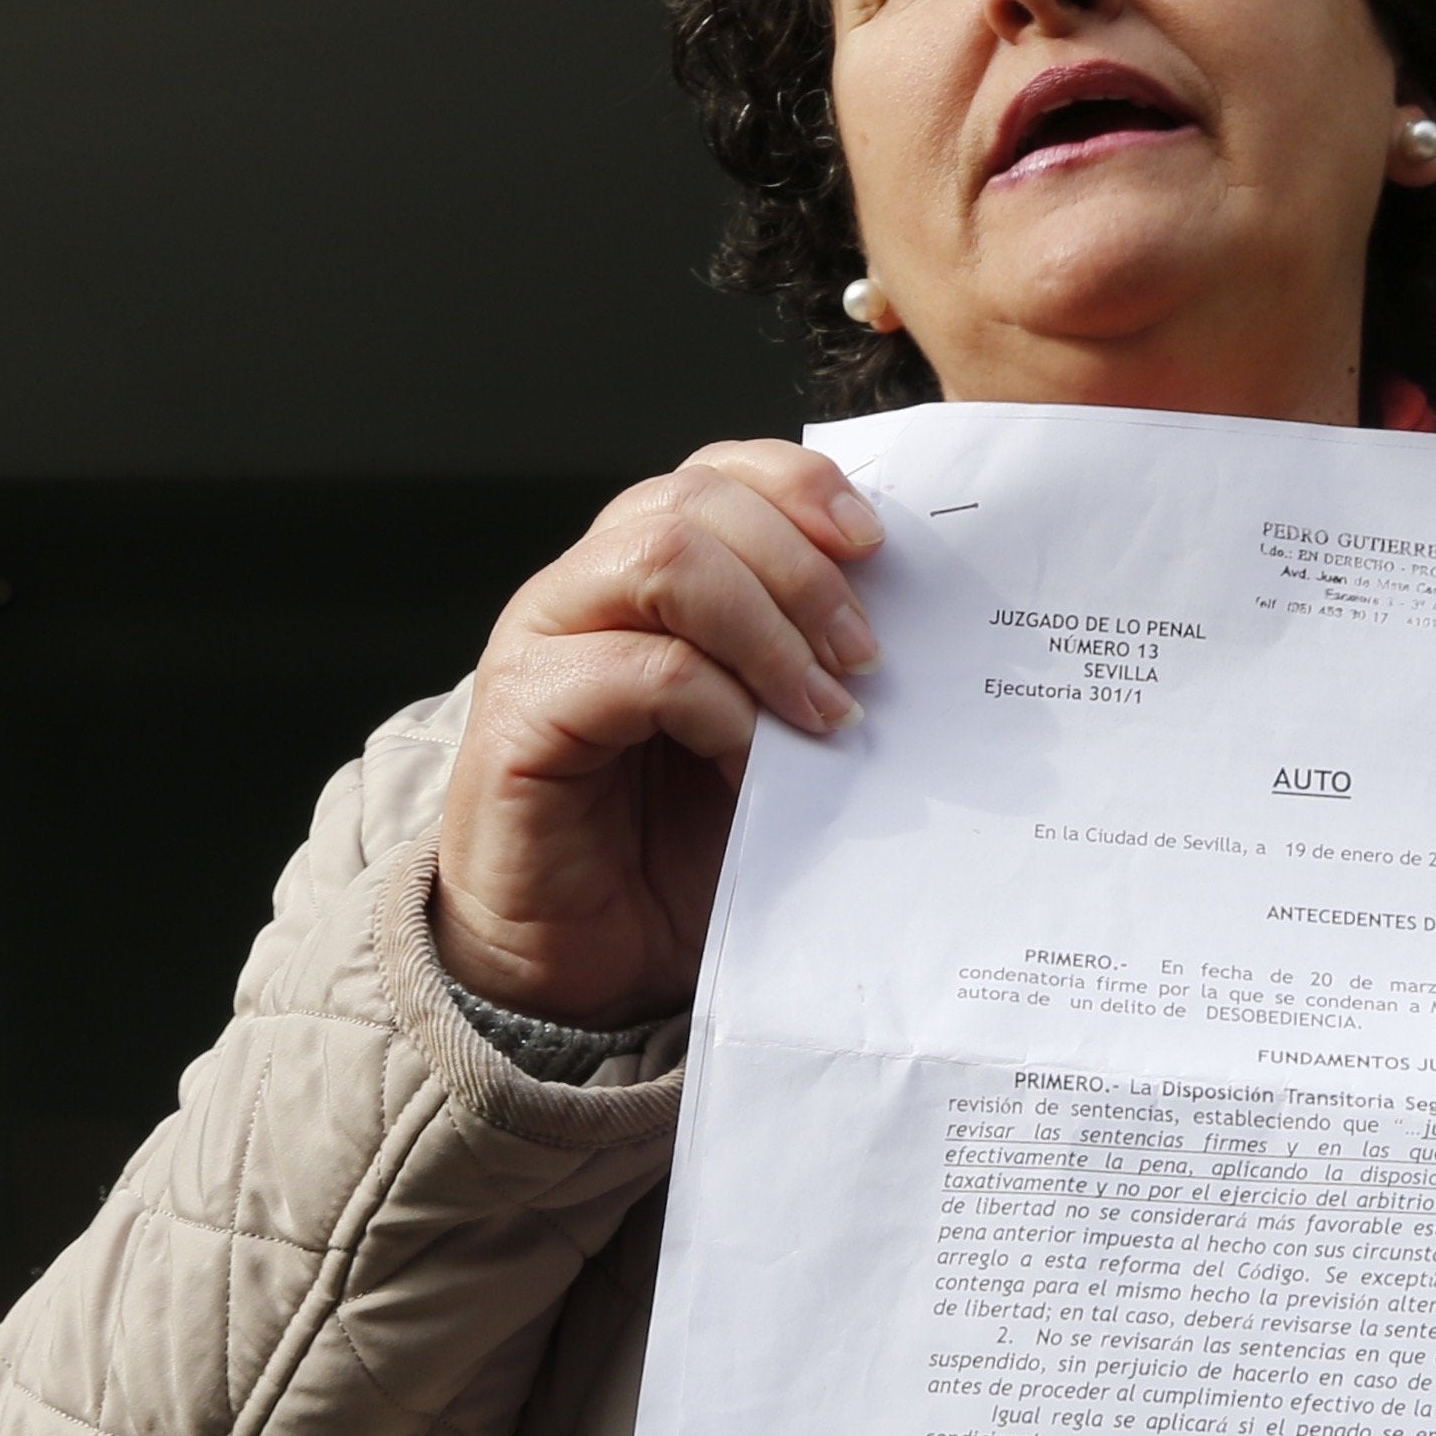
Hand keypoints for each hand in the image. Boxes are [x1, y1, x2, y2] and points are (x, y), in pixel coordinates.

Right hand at [433, 439, 883, 1026]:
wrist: (588, 964)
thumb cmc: (680, 847)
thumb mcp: (771, 737)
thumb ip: (813, 664)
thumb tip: (917, 620)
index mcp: (646, 573)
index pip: (719, 472)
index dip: (801, 485)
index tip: (880, 548)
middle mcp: (586, 588)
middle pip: (695, 500)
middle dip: (802, 569)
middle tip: (868, 659)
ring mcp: (543, 643)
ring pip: (661, 558)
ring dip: (768, 629)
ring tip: (826, 712)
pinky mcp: (519, 716)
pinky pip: (634, 668)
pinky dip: (718, 709)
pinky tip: (756, 767)